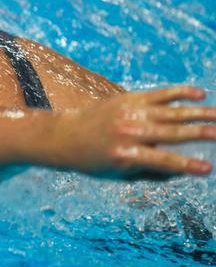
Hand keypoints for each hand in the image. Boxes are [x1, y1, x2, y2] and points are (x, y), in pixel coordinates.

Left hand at [54, 86, 215, 180]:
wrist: (65, 135)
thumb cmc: (95, 160)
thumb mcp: (120, 174)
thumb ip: (151, 172)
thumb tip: (182, 169)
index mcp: (126, 154)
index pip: (164, 161)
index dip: (188, 165)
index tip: (209, 168)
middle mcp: (129, 132)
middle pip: (173, 133)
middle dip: (201, 133)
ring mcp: (130, 112)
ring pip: (172, 111)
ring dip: (199, 113)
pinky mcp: (128, 98)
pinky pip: (159, 94)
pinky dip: (180, 93)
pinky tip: (200, 94)